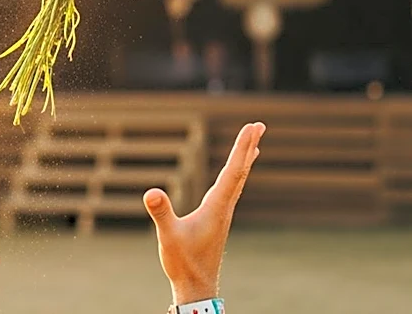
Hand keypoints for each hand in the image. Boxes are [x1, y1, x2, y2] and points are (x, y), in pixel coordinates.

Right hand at [143, 121, 264, 304]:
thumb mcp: (168, 237)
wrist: (197, 287)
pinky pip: (233, 187)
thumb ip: (162, 214)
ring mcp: (223, 211)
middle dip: (249, 146)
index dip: (241, 147)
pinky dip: (238, 172)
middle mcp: (225, 205)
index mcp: (217, 206)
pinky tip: (237, 170)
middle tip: (260, 124)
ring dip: (246, 157)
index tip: (251, 127)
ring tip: (255, 141)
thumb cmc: (184, 263)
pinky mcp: (219, 217)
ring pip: (239, 178)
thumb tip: (151, 192)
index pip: (233, 170)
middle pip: (241, 169)